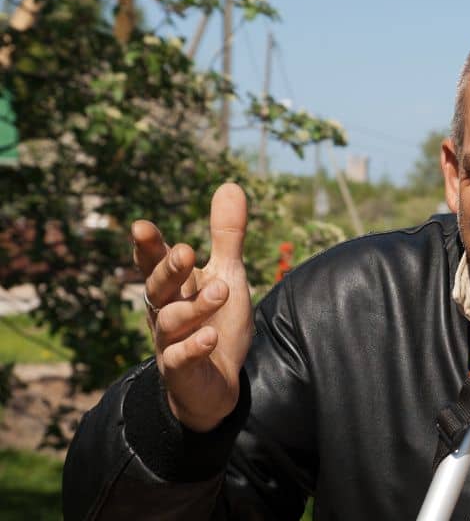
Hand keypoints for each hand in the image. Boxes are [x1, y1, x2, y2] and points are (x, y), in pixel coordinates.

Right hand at [133, 183, 253, 431]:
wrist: (217, 383)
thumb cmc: (217, 321)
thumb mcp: (228, 273)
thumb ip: (226, 235)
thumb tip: (231, 184)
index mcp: (173, 287)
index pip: (154, 262)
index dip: (147, 246)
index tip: (141, 227)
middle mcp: (165, 311)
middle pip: (158, 288)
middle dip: (169, 269)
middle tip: (186, 250)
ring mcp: (170, 342)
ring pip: (172, 321)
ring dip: (195, 305)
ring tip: (223, 289)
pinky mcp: (181, 371)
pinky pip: (180, 358)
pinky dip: (193, 347)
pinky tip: (210, 336)